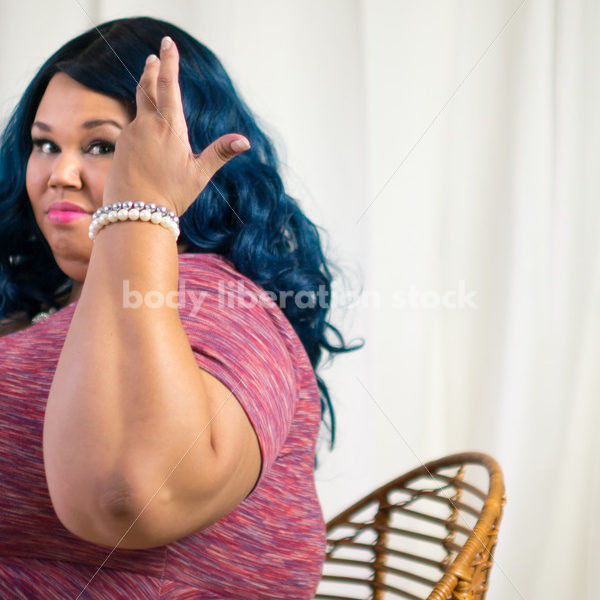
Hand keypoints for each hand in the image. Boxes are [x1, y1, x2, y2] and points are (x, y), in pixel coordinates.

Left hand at [102, 36, 249, 215]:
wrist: (134, 212)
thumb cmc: (170, 194)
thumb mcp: (199, 174)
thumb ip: (220, 153)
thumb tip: (245, 141)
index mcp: (169, 127)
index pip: (168, 86)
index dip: (170, 62)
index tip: (168, 43)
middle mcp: (146, 125)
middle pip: (147, 88)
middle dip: (152, 70)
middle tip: (154, 57)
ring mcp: (130, 135)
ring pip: (139, 109)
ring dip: (145, 94)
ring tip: (149, 86)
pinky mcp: (121, 147)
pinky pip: (133, 129)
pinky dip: (141, 123)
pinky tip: (144, 132)